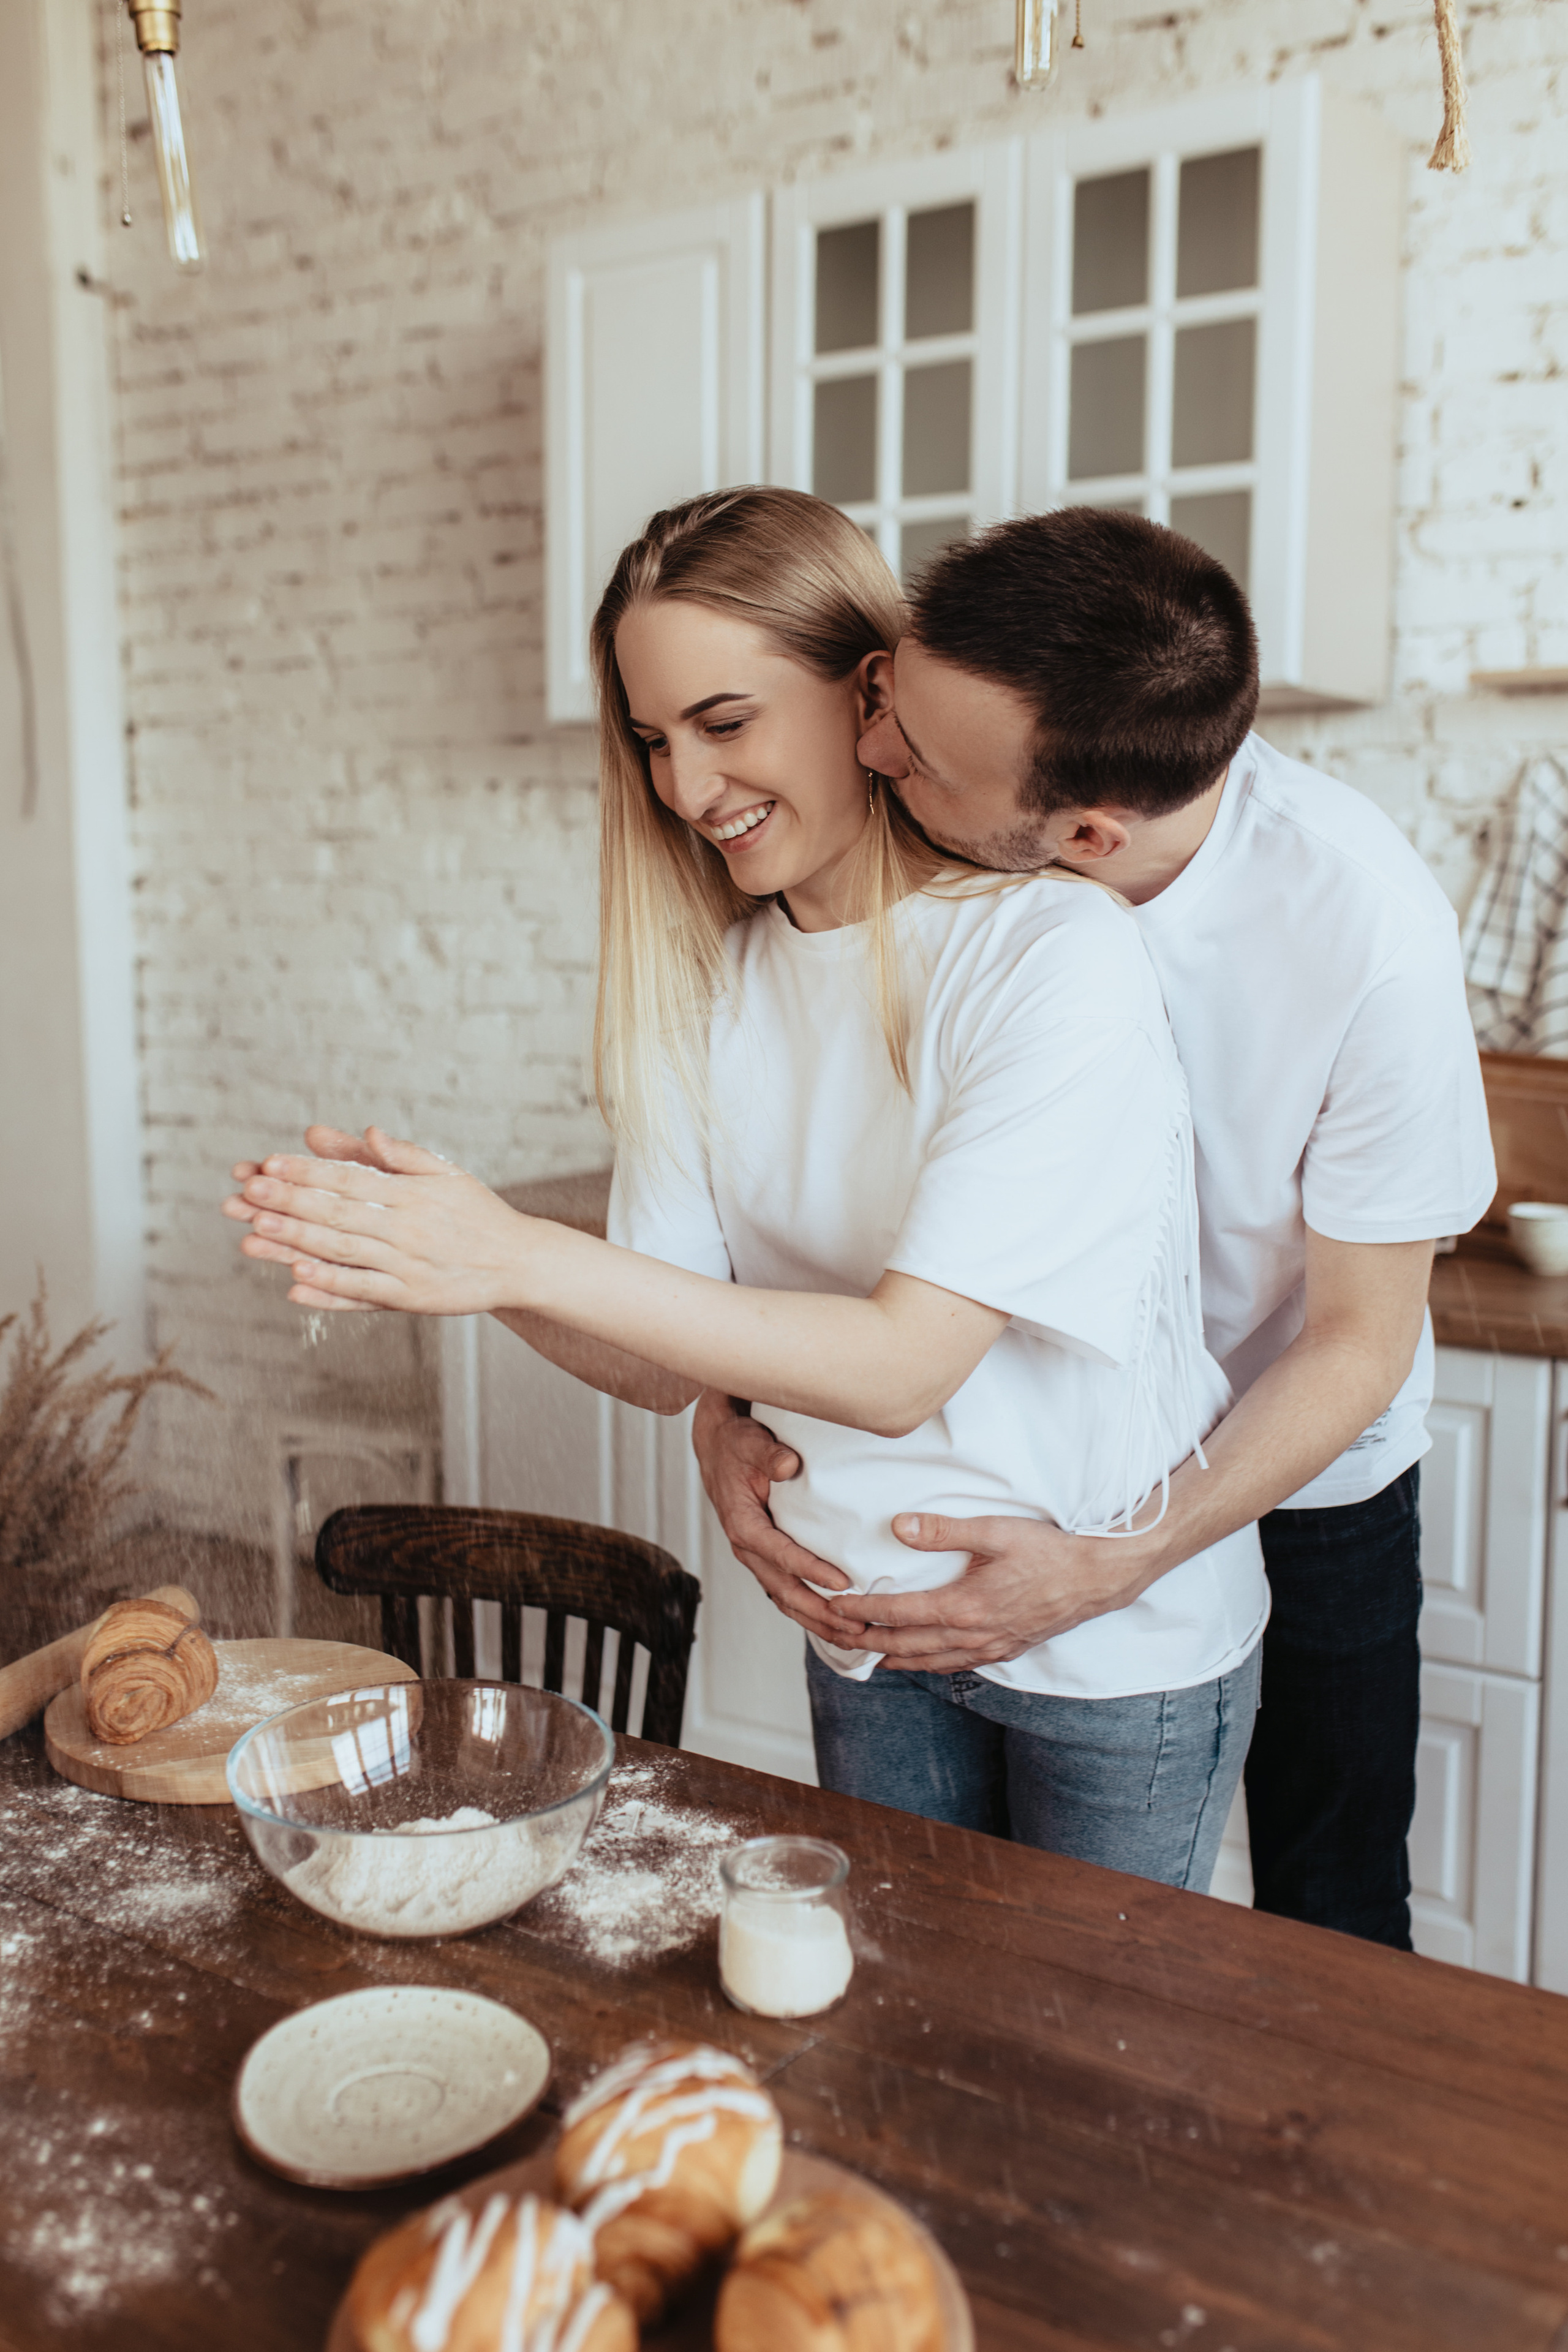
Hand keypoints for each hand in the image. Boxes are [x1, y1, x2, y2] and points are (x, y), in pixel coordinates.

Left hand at [222, 1125, 529, 1316]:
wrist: (520, 1262)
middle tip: (247, 1194)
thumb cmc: (477, 1212)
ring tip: (255, 1232)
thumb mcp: (447, 1173)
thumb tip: (365, 1131)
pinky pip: (362, 1293)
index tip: (269, 1164)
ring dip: (297, 1242)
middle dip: (289, 1203)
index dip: (308, 1172)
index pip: (351, 1179)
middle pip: (339, 1213)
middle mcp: (409, 1228)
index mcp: (414, 1193)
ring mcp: (408, 1266)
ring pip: (343, 1252)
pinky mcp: (410, 1298)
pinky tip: (295, 1282)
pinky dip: (329, 1288)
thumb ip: (402, 1154)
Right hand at [690, 1390, 863, 1641]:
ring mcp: (756, 1558)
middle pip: (784, 1590)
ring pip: (786, 1599)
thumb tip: (788, 1465)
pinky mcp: (766, 1559)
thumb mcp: (751, 1442)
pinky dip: (810, 1612)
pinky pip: (787, 1593)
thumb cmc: (738, 1444)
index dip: (811, 1571)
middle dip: (820, 1613)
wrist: (719, 1448)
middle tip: (857, 1625)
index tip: (843, 1583)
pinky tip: (835, 1626)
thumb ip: (769, 1455)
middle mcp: (747, 1548)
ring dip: (818, 1621)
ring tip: (854, 1637)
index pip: (780, 1554)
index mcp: (743, 1524)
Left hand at [824, 1513, 1168, 1672]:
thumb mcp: (995, 1531)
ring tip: (869, 1655)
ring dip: (896, 1658)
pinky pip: (958, 1666)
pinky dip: (931, 1665)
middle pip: (907, 1644)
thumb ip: (943, 1531)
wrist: (1097, 1579)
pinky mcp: (1006, 1650)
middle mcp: (973, 1634)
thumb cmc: (1049, 1552)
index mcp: (964, 1606)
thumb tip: (898, 1526)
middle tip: (838, 1634)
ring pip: (931, 1662)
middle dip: (868, 1640)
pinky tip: (922, 1661)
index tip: (835, 1606)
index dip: (863, 1611)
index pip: (899, 1613)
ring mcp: (990, 1647)